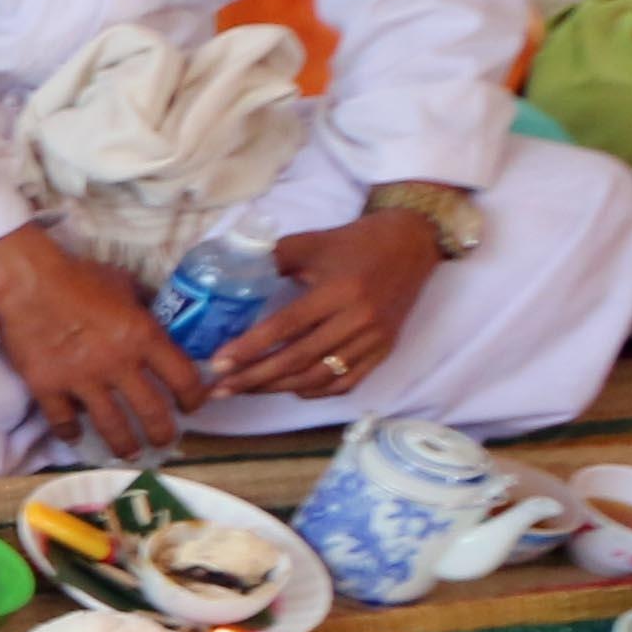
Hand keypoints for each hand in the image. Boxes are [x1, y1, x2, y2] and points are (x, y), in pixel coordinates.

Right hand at [0, 222, 206, 464]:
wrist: (26, 280)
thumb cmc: (77, 276)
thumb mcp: (123, 283)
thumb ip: (145, 306)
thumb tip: (163, 316)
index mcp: (142, 335)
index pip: (183, 378)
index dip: (194, 398)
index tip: (192, 406)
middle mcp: (117, 363)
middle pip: (151, 413)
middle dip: (162, 433)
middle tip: (164, 441)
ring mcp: (81, 379)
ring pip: (112, 426)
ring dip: (125, 445)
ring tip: (129, 453)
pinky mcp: (48, 387)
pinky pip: (63, 423)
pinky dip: (71, 433)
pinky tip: (76, 436)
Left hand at [207, 209, 434, 403]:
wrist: (413, 243)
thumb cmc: (356, 241)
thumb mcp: (312, 242)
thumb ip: (272, 258)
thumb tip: (230, 274)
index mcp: (339, 290)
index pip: (286, 326)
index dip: (250, 347)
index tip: (218, 363)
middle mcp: (359, 319)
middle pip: (299, 359)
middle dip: (255, 377)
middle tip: (221, 387)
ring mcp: (375, 339)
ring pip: (321, 376)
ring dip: (279, 388)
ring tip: (245, 389)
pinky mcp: (384, 349)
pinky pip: (348, 382)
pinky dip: (316, 390)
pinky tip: (291, 389)